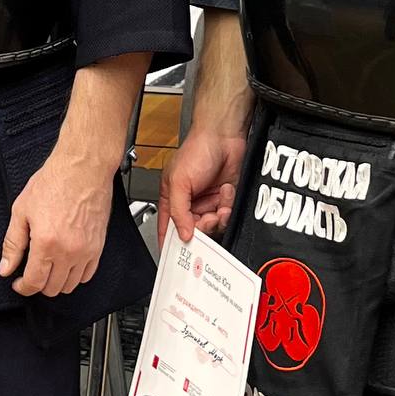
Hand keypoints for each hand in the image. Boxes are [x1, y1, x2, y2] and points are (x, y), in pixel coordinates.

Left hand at [0, 146, 114, 296]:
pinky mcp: (98, 247)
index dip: (23, 287)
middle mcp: (69, 251)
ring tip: (48, 268)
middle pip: (52, 288)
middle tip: (31, 273)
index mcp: (46, 243)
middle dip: (38, 285)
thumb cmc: (55, 182)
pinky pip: (88, 274)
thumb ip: (12, 243)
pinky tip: (66, 264)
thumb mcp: (21, 210)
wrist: (83, 169)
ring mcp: (86, 251)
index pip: (34, 283)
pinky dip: (75, 275)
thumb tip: (6, 267)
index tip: (19, 283)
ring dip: (57, 282)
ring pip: (70, 285)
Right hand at [160, 123, 247, 243]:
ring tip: (218, 206)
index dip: (169, 243)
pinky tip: (225, 193)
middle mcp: (189, 203)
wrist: (224, 137)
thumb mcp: (179, 182)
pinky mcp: (223, 200)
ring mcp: (207, 202)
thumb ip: (178, 211)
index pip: (167, 228)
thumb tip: (182, 234)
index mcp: (172, 199)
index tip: (174, 258)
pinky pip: (226, 216)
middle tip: (206, 220)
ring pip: (212, 226)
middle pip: (193, 231)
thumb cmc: (197, 150)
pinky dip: (227, 207)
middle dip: (201, 229)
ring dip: (217, 218)